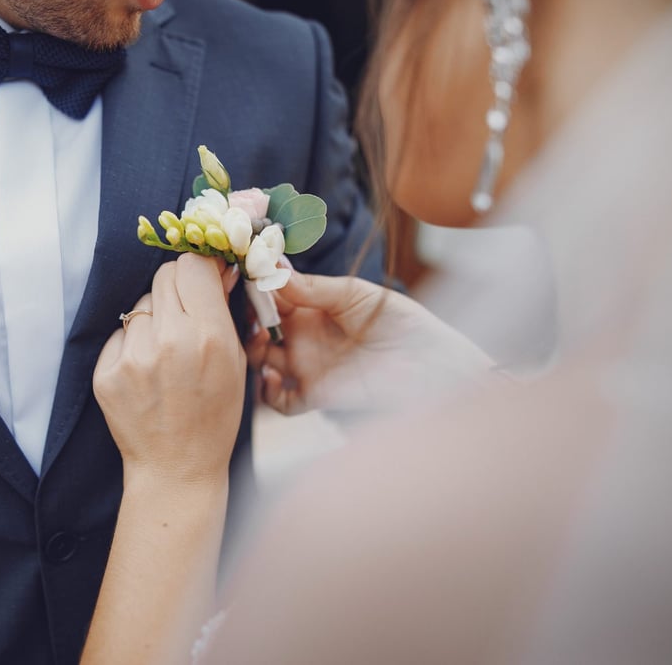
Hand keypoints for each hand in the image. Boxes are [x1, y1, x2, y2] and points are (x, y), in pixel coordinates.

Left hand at [94, 254, 245, 485]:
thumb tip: (216, 270)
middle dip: (177, 287)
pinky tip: (146, 372)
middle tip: (185, 312)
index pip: (193, 264)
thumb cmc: (214, 418)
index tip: (203, 275)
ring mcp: (134, 356)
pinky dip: (133, 344)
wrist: (177, 468)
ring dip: (154, 319)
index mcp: (209, 335)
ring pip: (141, 304)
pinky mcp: (107, 371)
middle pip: (165, 275)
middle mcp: (169, 339)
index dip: (200, 267)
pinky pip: (121, 334)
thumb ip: (224, 313)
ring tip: (165, 354)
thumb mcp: (236, 363)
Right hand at [247, 272, 494, 415]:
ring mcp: (307, 366)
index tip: (241, 275)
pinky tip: (273, 378)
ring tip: (260, 341)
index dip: (254, 287)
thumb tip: (274, 271)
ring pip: (261, 361)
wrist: (430, 363)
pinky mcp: (315, 395)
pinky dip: (268, 393)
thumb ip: (315, 287)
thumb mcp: (356, 294)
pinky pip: (280, 401)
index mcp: (312, 307)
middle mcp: (303, 336)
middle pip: (258, 327)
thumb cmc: (402, 321)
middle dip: (246, 319)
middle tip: (245, 312)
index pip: (271, 295)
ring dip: (252, 351)